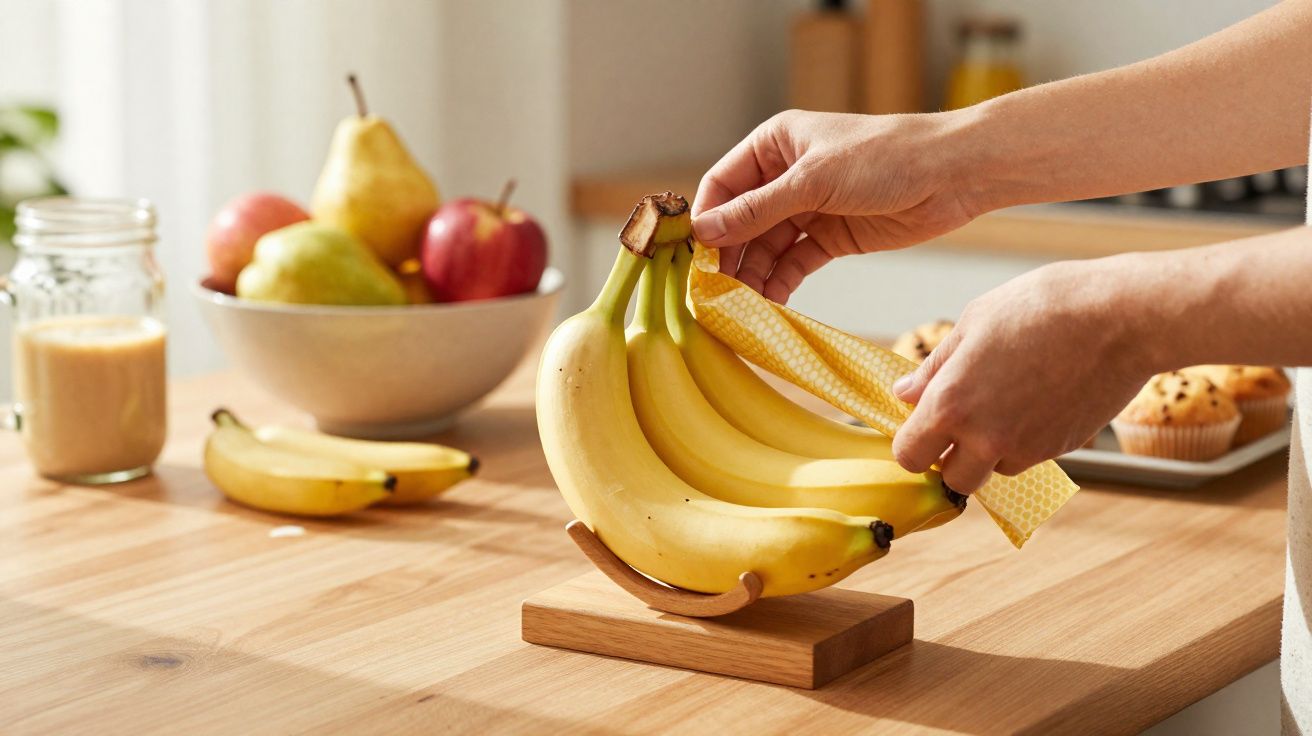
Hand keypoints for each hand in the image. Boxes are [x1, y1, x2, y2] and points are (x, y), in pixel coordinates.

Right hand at [692, 109, 978, 302]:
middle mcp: (786, 176)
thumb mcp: (813, 181)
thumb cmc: (885, 157)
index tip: (695, 258)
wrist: (953, 175)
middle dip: (728, 257)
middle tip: (714, 294)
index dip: (707, 220)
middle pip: (741, 222)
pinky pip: (794, 263)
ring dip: (753, 276)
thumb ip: (757, 210)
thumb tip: (704, 233)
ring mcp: (808, 208)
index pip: (723, 185)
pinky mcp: (831, 238)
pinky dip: (781, 284)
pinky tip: (770, 305)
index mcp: (775, 145)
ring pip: (766, 247)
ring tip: (741, 308)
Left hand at [890, 256, 1156, 492]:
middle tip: (961, 421)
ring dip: (989, 450)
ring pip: (993, 470)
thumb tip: (904, 394)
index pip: (909, 456)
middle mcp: (985, 438)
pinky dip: (1024, 441)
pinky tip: (1037, 399)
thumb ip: (933, 368)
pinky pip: (1029, 458)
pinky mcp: (1061, 449)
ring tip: (1005, 400)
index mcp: (950, 405)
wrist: (1120, 318)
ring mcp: (1026, 449)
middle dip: (951, 457)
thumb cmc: (1041, 307)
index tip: (921, 424)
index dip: (912, 442)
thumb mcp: (972, 323)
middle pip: (952, 480)